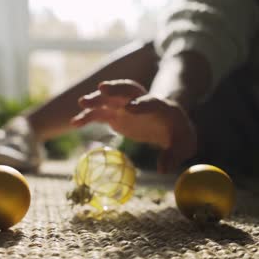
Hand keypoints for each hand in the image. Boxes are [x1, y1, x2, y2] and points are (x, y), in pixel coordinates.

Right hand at [70, 79, 196, 173]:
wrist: (166, 120)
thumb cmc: (177, 132)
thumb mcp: (184, 145)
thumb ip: (175, 155)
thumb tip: (163, 169)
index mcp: (160, 107)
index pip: (151, 102)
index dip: (141, 104)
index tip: (130, 108)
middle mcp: (140, 101)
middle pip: (127, 90)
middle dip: (115, 89)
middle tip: (101, 88)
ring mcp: (125, 106)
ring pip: (109, 99)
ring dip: (96, 99)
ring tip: (81, 103)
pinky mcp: (114, 114)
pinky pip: (99, 113)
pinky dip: (87, 116)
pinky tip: (75, 123)